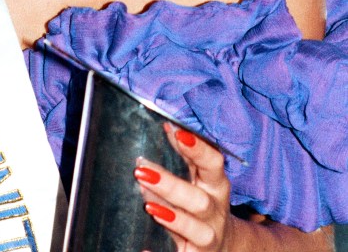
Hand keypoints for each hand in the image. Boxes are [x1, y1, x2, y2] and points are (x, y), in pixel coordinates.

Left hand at [134, 123, 234, 250]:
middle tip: (141, 170)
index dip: (198, 148)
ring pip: (195, 229)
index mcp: (217, 186)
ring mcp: (208, 237)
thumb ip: (185, 155)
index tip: (176, 133)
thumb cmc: (204, 202)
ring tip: (148, 206)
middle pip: (198, 200)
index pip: (213, 163)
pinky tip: (143, 250)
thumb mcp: (201, 177)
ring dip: (172, 217)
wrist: (224, 244)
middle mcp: (216, 212)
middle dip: (171, 185)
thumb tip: (167, 126)